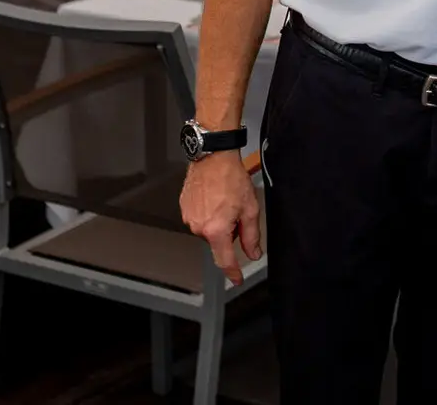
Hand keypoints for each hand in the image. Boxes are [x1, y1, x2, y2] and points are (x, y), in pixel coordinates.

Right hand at [180, 154, 260, 283]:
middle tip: (237, 212)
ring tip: (224, 201)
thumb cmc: (230, 178)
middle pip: (218, 242)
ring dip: (218, 223)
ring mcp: (189, 218)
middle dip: (229, 233)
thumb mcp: (250, 209)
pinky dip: (209, 214)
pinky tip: (215, 198)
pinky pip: (199, 219)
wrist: (213, 156)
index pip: (225, 260)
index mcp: (216, 230)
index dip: (233, 272)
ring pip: (208, 231)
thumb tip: (253, 253)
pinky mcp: (184, 209)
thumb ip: (251, 236)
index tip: (236, 279)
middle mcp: (199, 227)